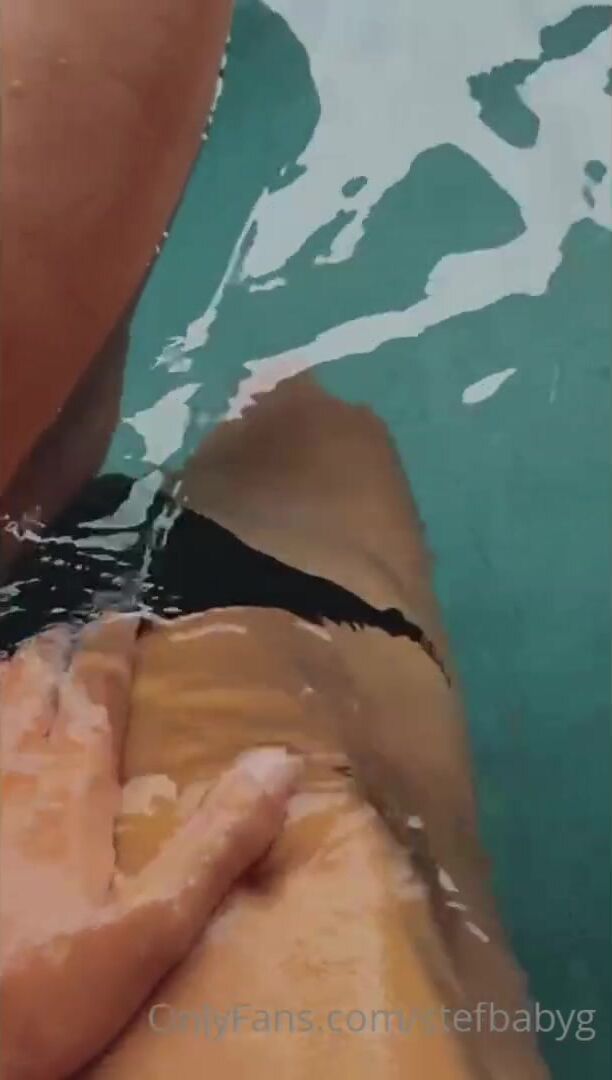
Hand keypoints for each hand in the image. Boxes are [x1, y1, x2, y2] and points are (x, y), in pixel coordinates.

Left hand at [0, 616, 299, 1079]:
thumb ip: (217, 841)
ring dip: (11, 678)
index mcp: (69, 786)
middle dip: (56, 652)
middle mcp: (10, 772)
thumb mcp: (154, 926)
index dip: (112, 649)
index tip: (128, 618)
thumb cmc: (46, 986)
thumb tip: (281, 759)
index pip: (95, 692)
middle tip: (76, 634)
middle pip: (31, 685)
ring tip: (25, 664)